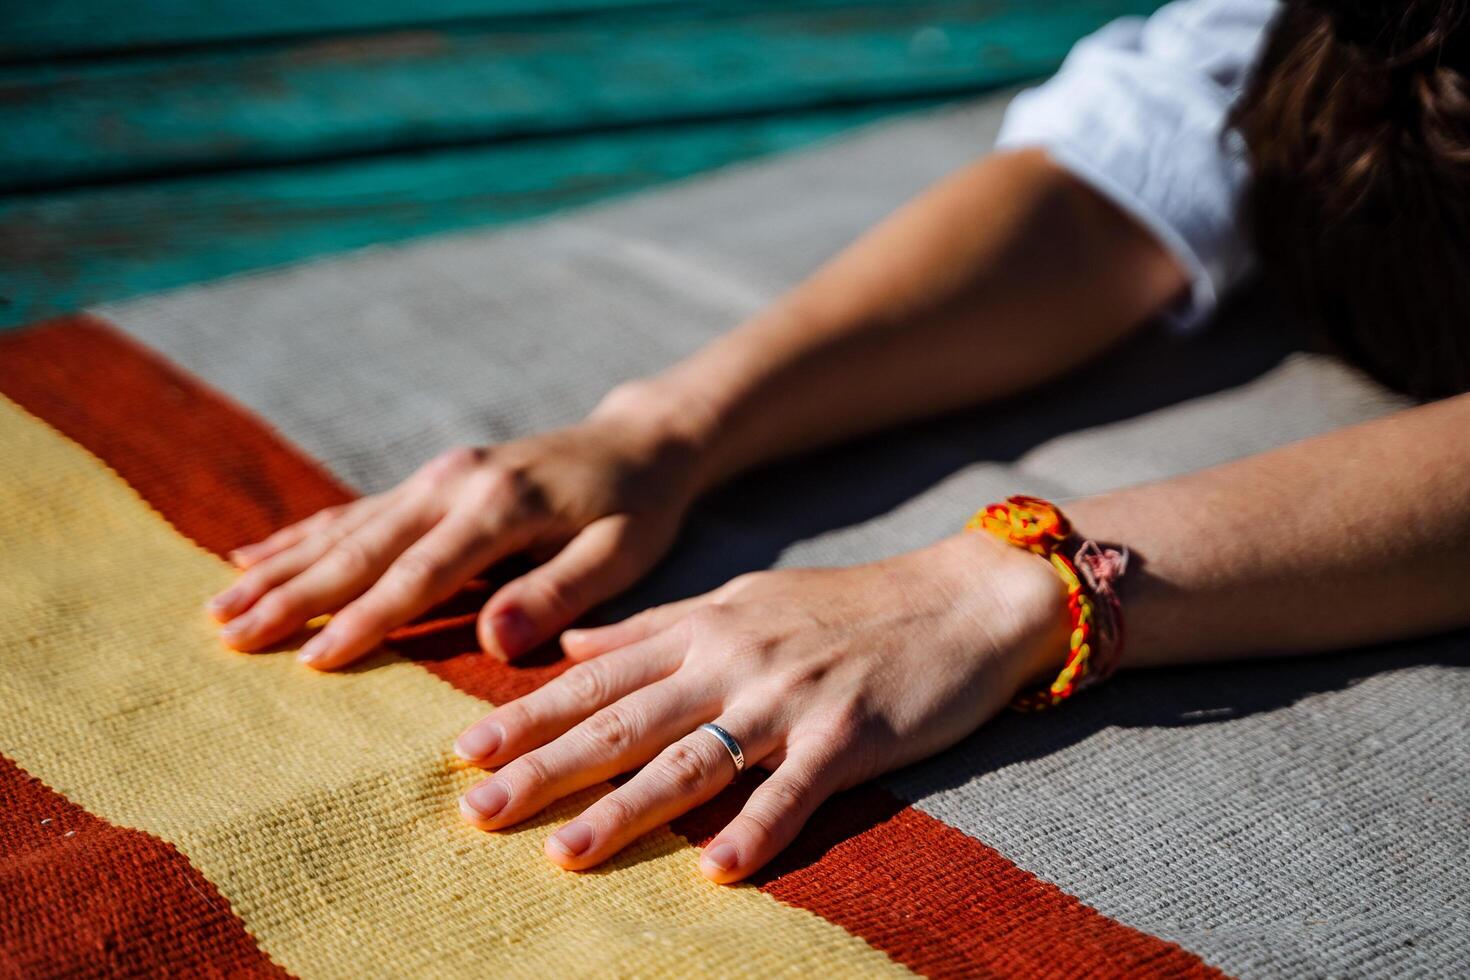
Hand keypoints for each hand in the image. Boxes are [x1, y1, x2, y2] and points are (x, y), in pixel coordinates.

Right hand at [207, 386, 705, 668]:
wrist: (637, 442)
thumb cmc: (637, 508)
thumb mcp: (623, 553)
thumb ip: (559, 593)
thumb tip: (496, 642)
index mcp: (502, 506)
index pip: (423, 573)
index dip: (368, 619)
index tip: (313, 660)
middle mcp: (456, 483)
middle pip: (364, 547)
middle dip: (295, 594)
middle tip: (229, 636)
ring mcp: (438, 476)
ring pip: (347, 528)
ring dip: (283, 568)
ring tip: (219, 606)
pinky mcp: (432, 479)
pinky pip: (356, 511)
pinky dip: (303, 535)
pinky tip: (253, 555)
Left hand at [452, 531, 1066, 881]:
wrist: (959, 598)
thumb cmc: (846, 608)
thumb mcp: (739, 601)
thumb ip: (654, 629)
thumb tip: (571, 648)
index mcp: (703, 629)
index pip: (599, 676)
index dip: (530, 714)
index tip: (464, 750)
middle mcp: (733, 659)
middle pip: (626, 719)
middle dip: (546, 765)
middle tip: (476, 808)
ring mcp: (790, 696)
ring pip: (693, 758)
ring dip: (626, 809)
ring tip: (564, 853)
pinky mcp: (850, 732)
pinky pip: (796, 789)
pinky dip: (758, 830)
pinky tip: (720, 874)